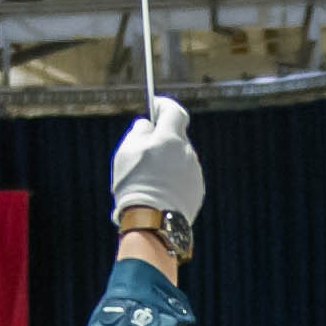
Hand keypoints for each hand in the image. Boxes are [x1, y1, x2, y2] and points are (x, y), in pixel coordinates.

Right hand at [111, 94, 203, 224]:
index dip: (164, 106)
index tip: (155, 105)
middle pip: (177, 136)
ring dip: (167, 159)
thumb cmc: (136, 183)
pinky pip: (184, 176)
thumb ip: (140, 131)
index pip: (174, 111)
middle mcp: (187, 152)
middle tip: (145, 145)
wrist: (153, 220)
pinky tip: (159, 189)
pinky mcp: (197, 190)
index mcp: (171, 138)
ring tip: (148, 175)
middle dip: (163, 137)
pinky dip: (173, 177)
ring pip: (180, 157)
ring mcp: (195, 172)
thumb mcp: (127, 151)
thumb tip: (148, 125)